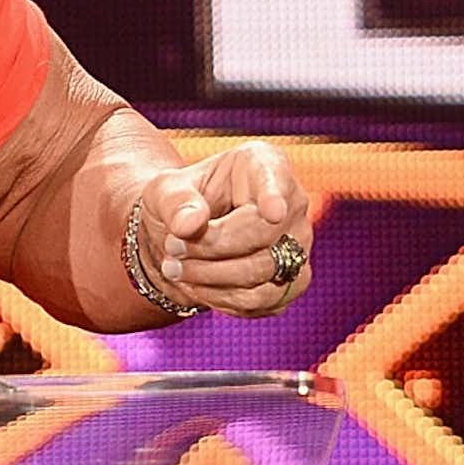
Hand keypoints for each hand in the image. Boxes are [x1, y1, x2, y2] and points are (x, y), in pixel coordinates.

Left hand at [134, 144, 312, 316]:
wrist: (185, 238)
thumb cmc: (179, 203)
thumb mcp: (164, 192)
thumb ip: (174, 203)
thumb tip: (189, 224)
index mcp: (263, 164)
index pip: (273, 178)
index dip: (273, 196)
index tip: (271, 211)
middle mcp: (293, 203)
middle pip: (263, 234)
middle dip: (211, 247)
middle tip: (171, 248)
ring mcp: (299, 244)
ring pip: (264, 272)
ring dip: (211, 277)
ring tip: (174, 269)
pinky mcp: (293, 281)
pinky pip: (263, 300)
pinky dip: (222, 298)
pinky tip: (195, 286)